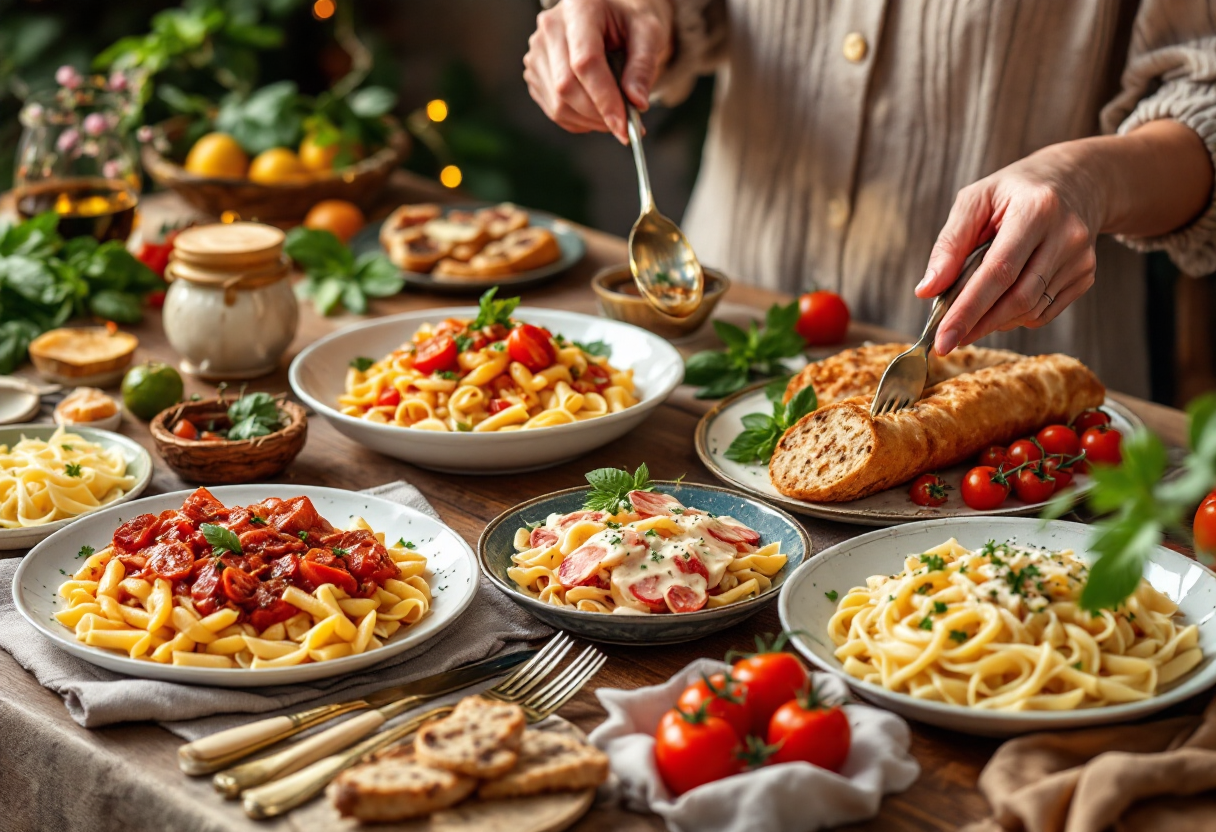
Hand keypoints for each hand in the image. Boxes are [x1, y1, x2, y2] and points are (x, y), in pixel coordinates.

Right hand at [524, 0, 673, 143]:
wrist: (608, 19)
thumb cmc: (628, 23)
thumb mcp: (648, 34)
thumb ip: (643, 67)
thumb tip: (637, 103)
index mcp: (579, 8)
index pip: (585, 62)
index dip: (604, 98)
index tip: (624, 125)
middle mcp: (550, 27)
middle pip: (566, 86)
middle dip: (598, 114)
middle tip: (625, 126)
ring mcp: (537, 51)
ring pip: (558, 104)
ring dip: (589, 121)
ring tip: (614, 115)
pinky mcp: (534, 72)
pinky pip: (554, 110)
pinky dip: (578, 120)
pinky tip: (596, 110)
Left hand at [916, 144, 1105, 354]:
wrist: (1074, 180)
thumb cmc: (1014, 191)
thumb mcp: (974, 201)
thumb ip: (949, 244)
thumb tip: (926, 290)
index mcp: (1036, 210)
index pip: (998, 272)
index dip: (968, 310)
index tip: (943, 339)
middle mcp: (1066, 235)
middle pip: (1018, 298)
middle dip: (977, 325)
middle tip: (947, 339)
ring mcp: (1081, 258)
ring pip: (1031, 310)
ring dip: (993, 322)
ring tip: (969, 317)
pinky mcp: (1085, 275)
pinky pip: (1044, 312)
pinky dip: (1015, 317)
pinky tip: (1000, 304)